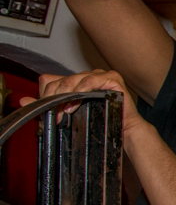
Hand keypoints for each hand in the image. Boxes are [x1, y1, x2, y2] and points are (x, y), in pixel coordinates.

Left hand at [21, 71, 144, 135]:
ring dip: (68, 96)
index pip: (51, 80)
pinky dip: (84, 89)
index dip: (46, 95)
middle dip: (55, 98)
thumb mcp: (68, 114)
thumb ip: (46, 107)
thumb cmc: (100, 122)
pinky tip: (80, 99)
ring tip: (68, 110)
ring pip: (73, 78)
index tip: (48, 111)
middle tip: (57, 115)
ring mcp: (99, 75)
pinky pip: (92, 79)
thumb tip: (23, 100)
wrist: (123, 130)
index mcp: (75, 82)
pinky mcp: (112, 78)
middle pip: (60, 80)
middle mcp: (85, 76)